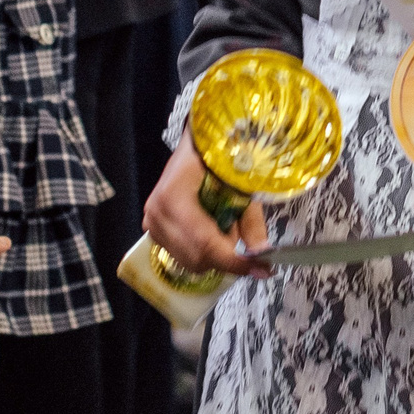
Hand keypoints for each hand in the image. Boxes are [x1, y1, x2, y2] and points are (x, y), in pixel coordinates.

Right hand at [144, 139, 267, 279]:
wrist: (195, 145)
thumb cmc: (217, 158)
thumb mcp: (241, 185)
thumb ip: (251, 222)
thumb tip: (262, 254)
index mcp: (173, 197)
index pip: (204, 242)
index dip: (234, 260)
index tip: (261, 268)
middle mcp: (157, 214)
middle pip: (197, 257)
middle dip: (228, 256)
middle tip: (245, 236)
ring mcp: (152, 223)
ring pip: (191, 261)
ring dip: (216, 252)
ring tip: (226, 224)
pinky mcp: (154, 230)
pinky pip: (183, 255)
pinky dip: (204, 250)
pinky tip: (212, 227)